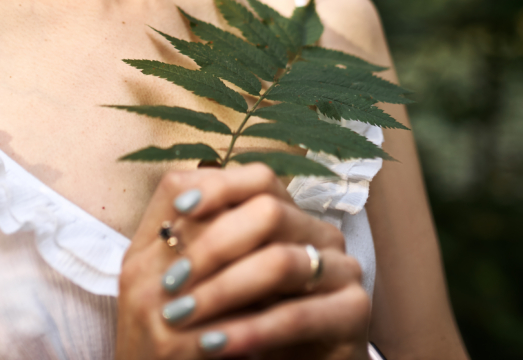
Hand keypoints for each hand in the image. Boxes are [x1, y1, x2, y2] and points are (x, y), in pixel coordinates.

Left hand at [116, 164, 370, 359]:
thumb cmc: (241, 319)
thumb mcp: (216, 275)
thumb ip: (202, 235)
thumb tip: (177, 201)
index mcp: (291, 215)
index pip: (261, 179)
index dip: (220, 188)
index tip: (179, 210)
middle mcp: (320, 233)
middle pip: (269, 213)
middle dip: (213, 246)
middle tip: (169, 281)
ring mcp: (343, 269)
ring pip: (280, 262)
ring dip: (223, 290)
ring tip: (179, 316)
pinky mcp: (353, 312)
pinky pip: (297, 316)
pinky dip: (250, 330)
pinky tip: (212, 343)